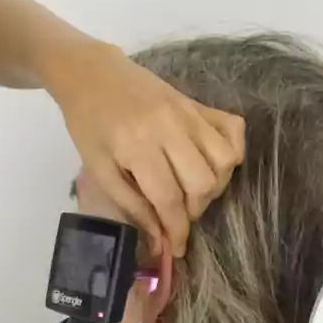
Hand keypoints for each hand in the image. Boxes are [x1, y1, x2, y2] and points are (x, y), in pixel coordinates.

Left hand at [47, 40, 244, 256]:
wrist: (92, 75)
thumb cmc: (89, 124)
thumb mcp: (98, 168)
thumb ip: (130, 203)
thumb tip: (157, 237)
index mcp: (138, 147)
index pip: (169, 198)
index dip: (176, 229)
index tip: (176, 247)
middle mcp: (170, 129)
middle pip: (203, 183)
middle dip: (194, 210)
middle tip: (176, 213)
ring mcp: (188, 113)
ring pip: (224, 160)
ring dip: (214, 185)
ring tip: (191, 189)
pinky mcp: (198, 103)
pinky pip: (234, 129)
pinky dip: (232, 151)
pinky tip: (212, 163)